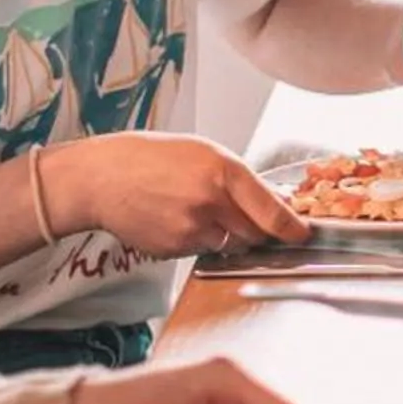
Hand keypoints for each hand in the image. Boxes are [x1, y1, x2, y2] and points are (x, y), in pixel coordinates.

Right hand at [43, 132, 307, 255]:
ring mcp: (191, 229)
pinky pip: (200, 251)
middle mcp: (210, 202)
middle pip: (255, 234)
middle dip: (256, 229)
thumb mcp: (203, 152)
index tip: (303, 234)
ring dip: (223, 233)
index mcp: (223, 170)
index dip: (292, 228)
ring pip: (228, 244)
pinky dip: (196, 240)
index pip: (272, 212)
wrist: (99, 178)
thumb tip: (275, 204)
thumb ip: (239, 179)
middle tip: (239, 215)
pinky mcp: (174, 249)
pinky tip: (173, 218)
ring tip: (191, 208)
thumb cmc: (149, 158)